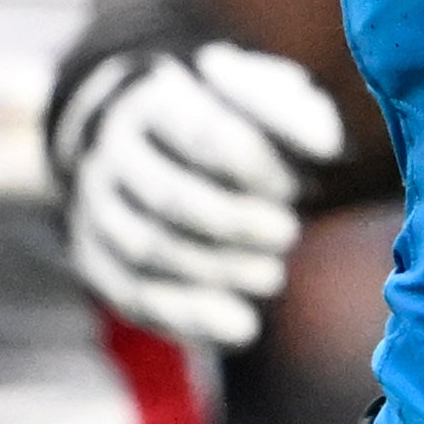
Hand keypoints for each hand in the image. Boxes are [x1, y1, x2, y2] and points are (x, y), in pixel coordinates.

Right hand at [56, 39, 338, 348]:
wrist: (150, 148)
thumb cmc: (227, 122)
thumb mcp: (262, 97)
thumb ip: (298, 113)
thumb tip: (327, 145)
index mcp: (157, 103)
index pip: (205, 135)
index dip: (258, 168)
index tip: (295, 185)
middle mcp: (115, 154)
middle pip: (170, 198)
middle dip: (238, 224)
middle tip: (288, 233)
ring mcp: (97, 209)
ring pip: (147, 251)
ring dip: (218, 273)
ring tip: (272, 276)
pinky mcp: (96, 260)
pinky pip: (135, 298)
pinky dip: (191, 319)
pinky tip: (243, 327)